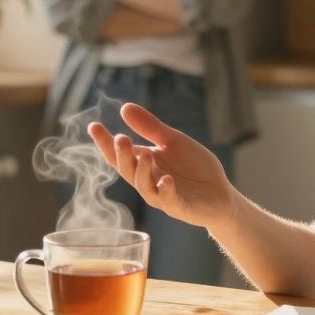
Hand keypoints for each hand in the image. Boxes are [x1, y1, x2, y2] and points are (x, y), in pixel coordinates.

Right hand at [89, 103, 236, 229]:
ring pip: (144, 187)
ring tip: (145, 155)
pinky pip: (169, 201)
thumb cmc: (194, 167)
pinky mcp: (180, 207)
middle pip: (128, 170)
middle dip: (122, 156)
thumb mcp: (173, 141)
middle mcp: (148, 181)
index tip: (93, 126)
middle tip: (121, 139)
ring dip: (142, 172)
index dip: (105, 143)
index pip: (119, 154)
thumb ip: (150, 127)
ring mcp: (162, 196)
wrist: (221, 194)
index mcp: (144, 163)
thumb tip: (125, 108)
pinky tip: (166, 180)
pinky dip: (166, 191)